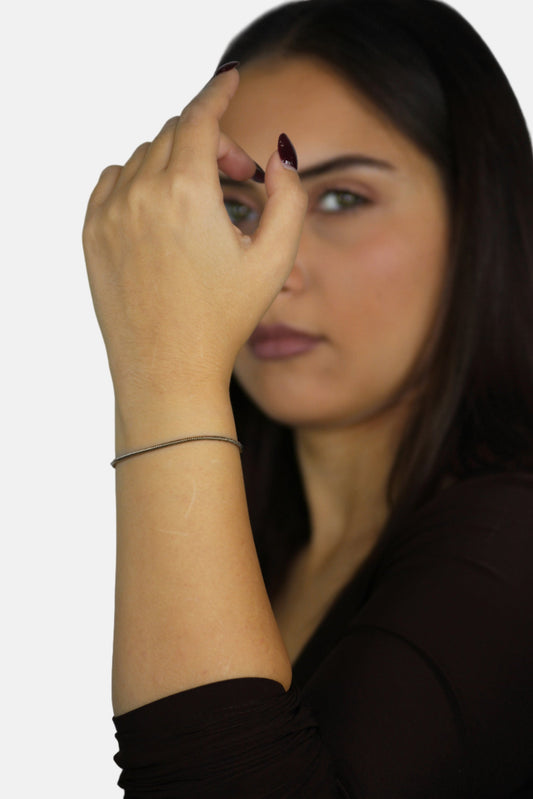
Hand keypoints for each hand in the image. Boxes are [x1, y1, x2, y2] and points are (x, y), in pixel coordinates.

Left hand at [82, 67, 306, 410]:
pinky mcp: (93, 234)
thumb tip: (280, 154)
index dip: (219, 93)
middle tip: (237, 178)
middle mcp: (141, 193)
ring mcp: (111, 213)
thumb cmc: (224, 320)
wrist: (167, 369)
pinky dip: (138, 179)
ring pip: (144, 156)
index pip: (200, 117)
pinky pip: (113, 181)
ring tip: (201, 203)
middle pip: (175, 135)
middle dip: (210, 143)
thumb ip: (288, 197)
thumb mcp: (274, 260)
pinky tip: (160, 208)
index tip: (230, 82)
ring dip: (175, 163)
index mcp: (187, 192)